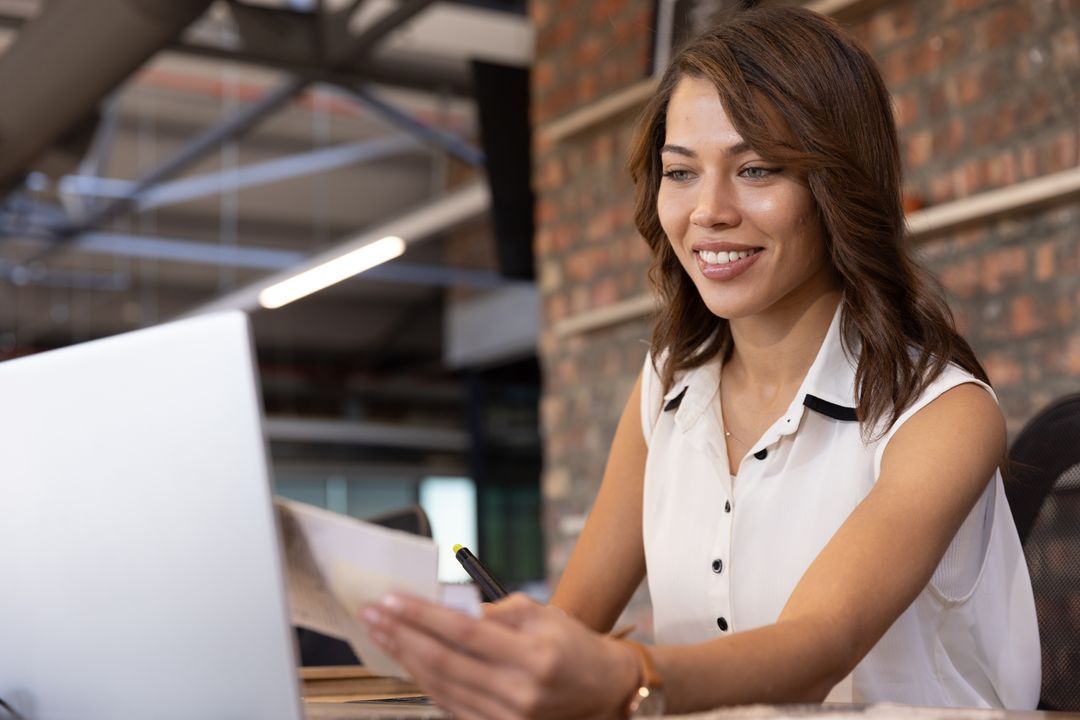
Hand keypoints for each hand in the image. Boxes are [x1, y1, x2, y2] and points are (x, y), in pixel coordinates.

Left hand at [361, 592, 639, 719]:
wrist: (603, 691)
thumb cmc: (571, 645)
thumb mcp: (541, 614)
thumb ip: (493, 612)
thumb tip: (444, 606)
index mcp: (534, 655)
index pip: (464, 632)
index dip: (422, 615)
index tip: (392, 599)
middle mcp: (519, 691)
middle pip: (444, 662)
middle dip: (402, 635)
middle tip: (373, 614)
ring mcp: (508, 717)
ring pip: (441, 687)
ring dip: (405, 658)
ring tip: (382, 633)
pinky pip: (450, 705)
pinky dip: (424, 682)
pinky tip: (407, 660)